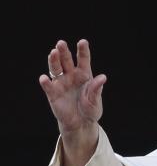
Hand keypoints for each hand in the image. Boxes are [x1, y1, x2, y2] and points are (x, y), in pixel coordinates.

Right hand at [39, 39, 106, 165]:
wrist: (81, 123)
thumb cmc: (90, 110)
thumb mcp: (96, 101)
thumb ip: (96, 89)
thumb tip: (102, 77)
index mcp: (84, 75)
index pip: (83, 60)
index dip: (82, 50)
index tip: (82, 42)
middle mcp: (71, 76)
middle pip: (66, 60)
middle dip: (64, 51)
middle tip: (61, 43)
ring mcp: (61, 83)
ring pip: (55, 68)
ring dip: (53, 61)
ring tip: (53, 53)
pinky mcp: (53, 93)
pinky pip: (48, 86)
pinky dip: (46, 82)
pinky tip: (45, 78)